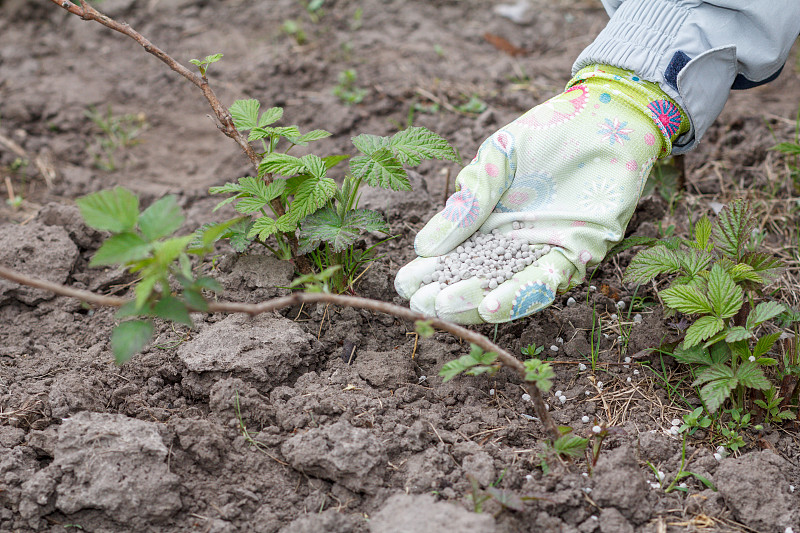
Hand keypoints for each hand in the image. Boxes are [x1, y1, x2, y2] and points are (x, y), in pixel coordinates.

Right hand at [395, 66, 684, 323]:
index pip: (452, 258)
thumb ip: (468, 202)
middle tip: (425, 301)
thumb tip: (425, 247)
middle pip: (475, 281)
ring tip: (447, 305)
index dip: (428, 273)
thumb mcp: (496, 161)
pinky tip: (490, 304)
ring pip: (507, 289)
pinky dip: (520, 296)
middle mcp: (514, 243)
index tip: (407, 282)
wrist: (606, 114)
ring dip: (476, 302)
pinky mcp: (578, 252)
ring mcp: (544, 250)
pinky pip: (547, 282)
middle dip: (447, 296)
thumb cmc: (549, 131)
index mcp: (488, 222)